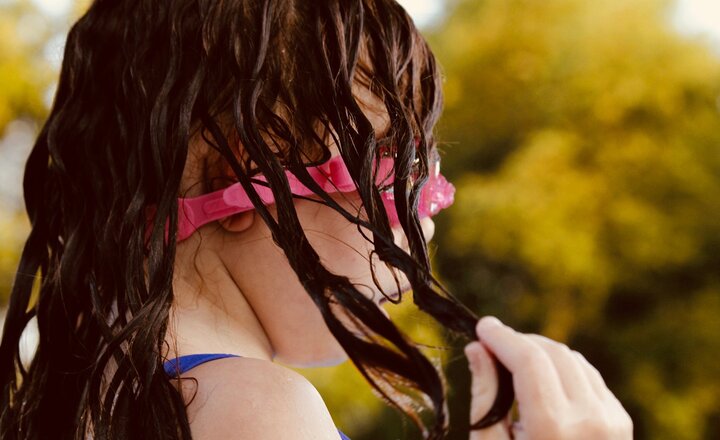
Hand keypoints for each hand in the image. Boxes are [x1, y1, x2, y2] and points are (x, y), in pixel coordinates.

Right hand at [465, 317, 632, 439]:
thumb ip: (486, 396)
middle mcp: (591, 420)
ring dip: (541, 352)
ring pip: (572, 359)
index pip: (529, 359)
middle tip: (492, 344)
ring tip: (513, 362)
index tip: (482, 326)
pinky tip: (542, 381)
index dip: (503, 336)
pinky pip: (588, 377)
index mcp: (554, 431)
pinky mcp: (621, 422)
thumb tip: (478, 348)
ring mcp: (613, 420)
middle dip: (519, 341)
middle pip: (552, 352)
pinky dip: (562, 369)